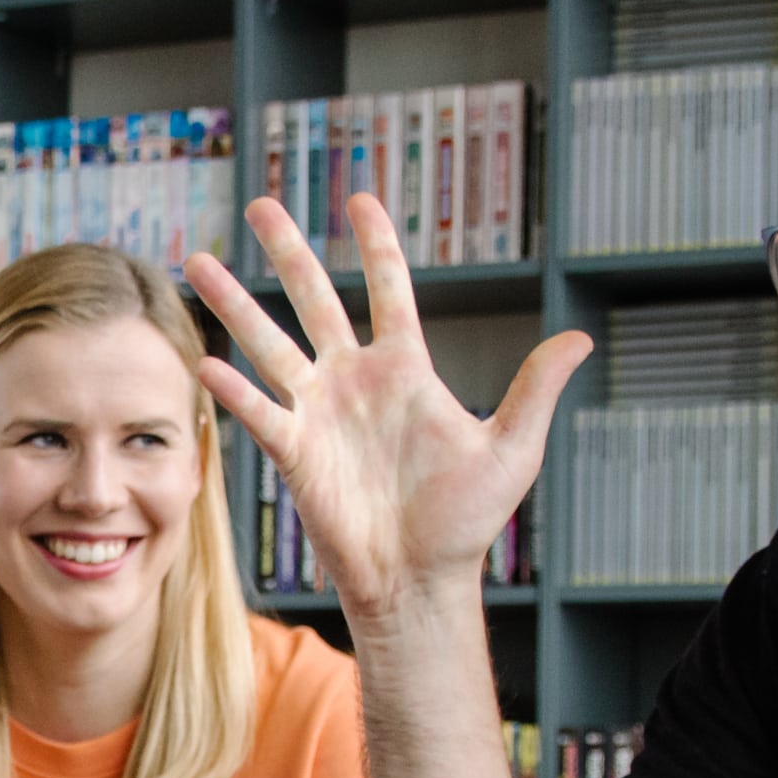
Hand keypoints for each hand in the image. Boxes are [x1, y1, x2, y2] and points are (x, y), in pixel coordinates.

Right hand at [181, 190, 591, 623]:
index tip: (359, 198)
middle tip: (260, 204)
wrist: (420, 579)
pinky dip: (233, 390)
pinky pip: (259, 412)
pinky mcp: (295, 452)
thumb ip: (535, 389)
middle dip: (288, 251)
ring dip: (234, 303)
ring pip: (269, 343)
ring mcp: (319, 412)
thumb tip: (580, 338)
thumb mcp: (512, 448)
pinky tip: (209, 364)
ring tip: (197, 261)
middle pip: (314, 299)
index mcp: (405, 369)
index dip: (375, 245)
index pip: (388, 290)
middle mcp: (354, 380)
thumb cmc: (466, 520)